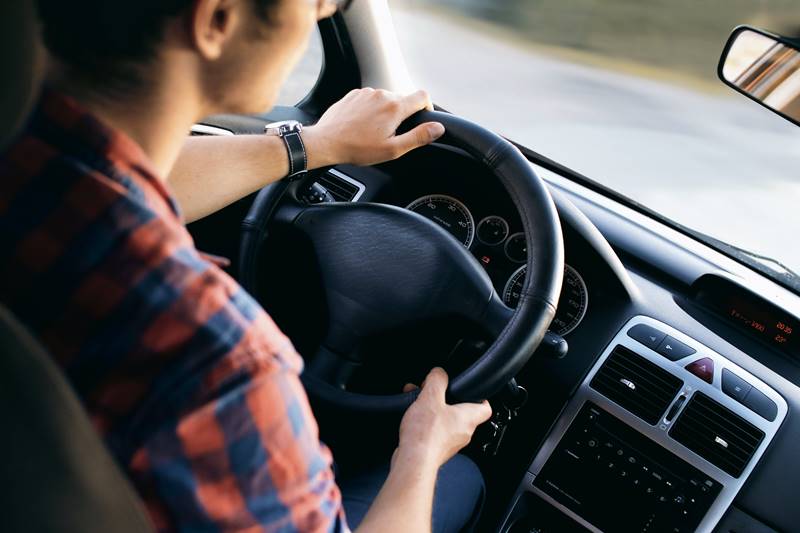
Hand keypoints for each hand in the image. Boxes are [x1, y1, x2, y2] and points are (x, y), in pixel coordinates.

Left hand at [303, 88, 444, 167]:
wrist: (326, 142)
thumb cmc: (357, 148)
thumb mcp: (393, 149)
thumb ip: (418, 137)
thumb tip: (438, 128)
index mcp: (395, 107)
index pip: (423, 96)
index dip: (427, 107)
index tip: (422, 119)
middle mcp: (382, 94)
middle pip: (403, 99)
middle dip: (402, 115)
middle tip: (391, 135)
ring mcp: (366, 92)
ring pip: (385, 99)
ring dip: (385, 112)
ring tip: (373, 132)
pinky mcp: (354, 94)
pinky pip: (370, 99)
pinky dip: (371, 110)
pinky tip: (362, 125)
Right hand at [395, 368, 491, 469]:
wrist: (413, 462)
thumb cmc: (425, 435)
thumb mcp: (430, 397)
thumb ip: (437, 380)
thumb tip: (439, 372)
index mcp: (468, 418)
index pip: (485, 407)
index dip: (480, 396)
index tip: (471, 389)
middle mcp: (463, 432)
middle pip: (461, 412)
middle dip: (446, 400)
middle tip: (434, 392)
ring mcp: (450, 443)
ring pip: (446, 421)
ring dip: (433, 410)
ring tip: (418, 402)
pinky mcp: (436, 450)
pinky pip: (434, 432)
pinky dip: (425, 423)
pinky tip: (412, 418)